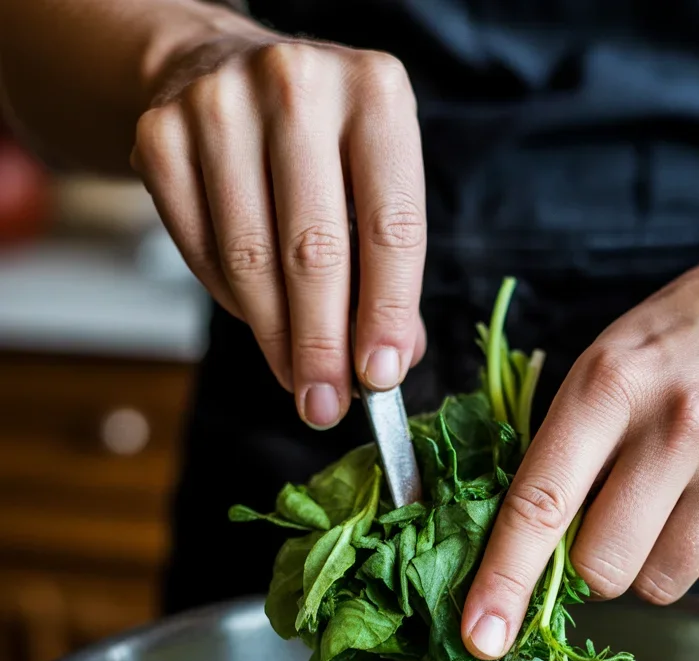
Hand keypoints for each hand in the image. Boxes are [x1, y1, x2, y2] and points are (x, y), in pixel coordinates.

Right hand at [132, 32, 426, 426]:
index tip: (380, 378)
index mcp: (375, 94)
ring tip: (296, 379)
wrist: (220, 72)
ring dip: (276, 338)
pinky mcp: (161, 136)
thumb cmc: (318, 146)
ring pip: (251, 260)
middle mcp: (297, 86)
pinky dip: (233, 301)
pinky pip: (202, 252)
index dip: (386, 314)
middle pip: (314, 251)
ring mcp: (220, 106)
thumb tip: (390, 361)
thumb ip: (389, 271)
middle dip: (323, 346)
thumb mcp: (374, 183)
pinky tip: (258, 315)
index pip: (392, 227)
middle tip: (326, 404)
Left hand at [461, 219, 698, 658]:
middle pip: (603, 567)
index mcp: (609, 386)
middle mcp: (680, 422)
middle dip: (590, 567)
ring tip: (669, 495)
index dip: (504, 579)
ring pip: (661, 584)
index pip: (541, 503)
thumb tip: (518, 564)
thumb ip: (557, 459)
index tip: (481, 637)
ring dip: (649, 561)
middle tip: (607, 521)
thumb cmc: (671, 348)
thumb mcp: (597, 371)